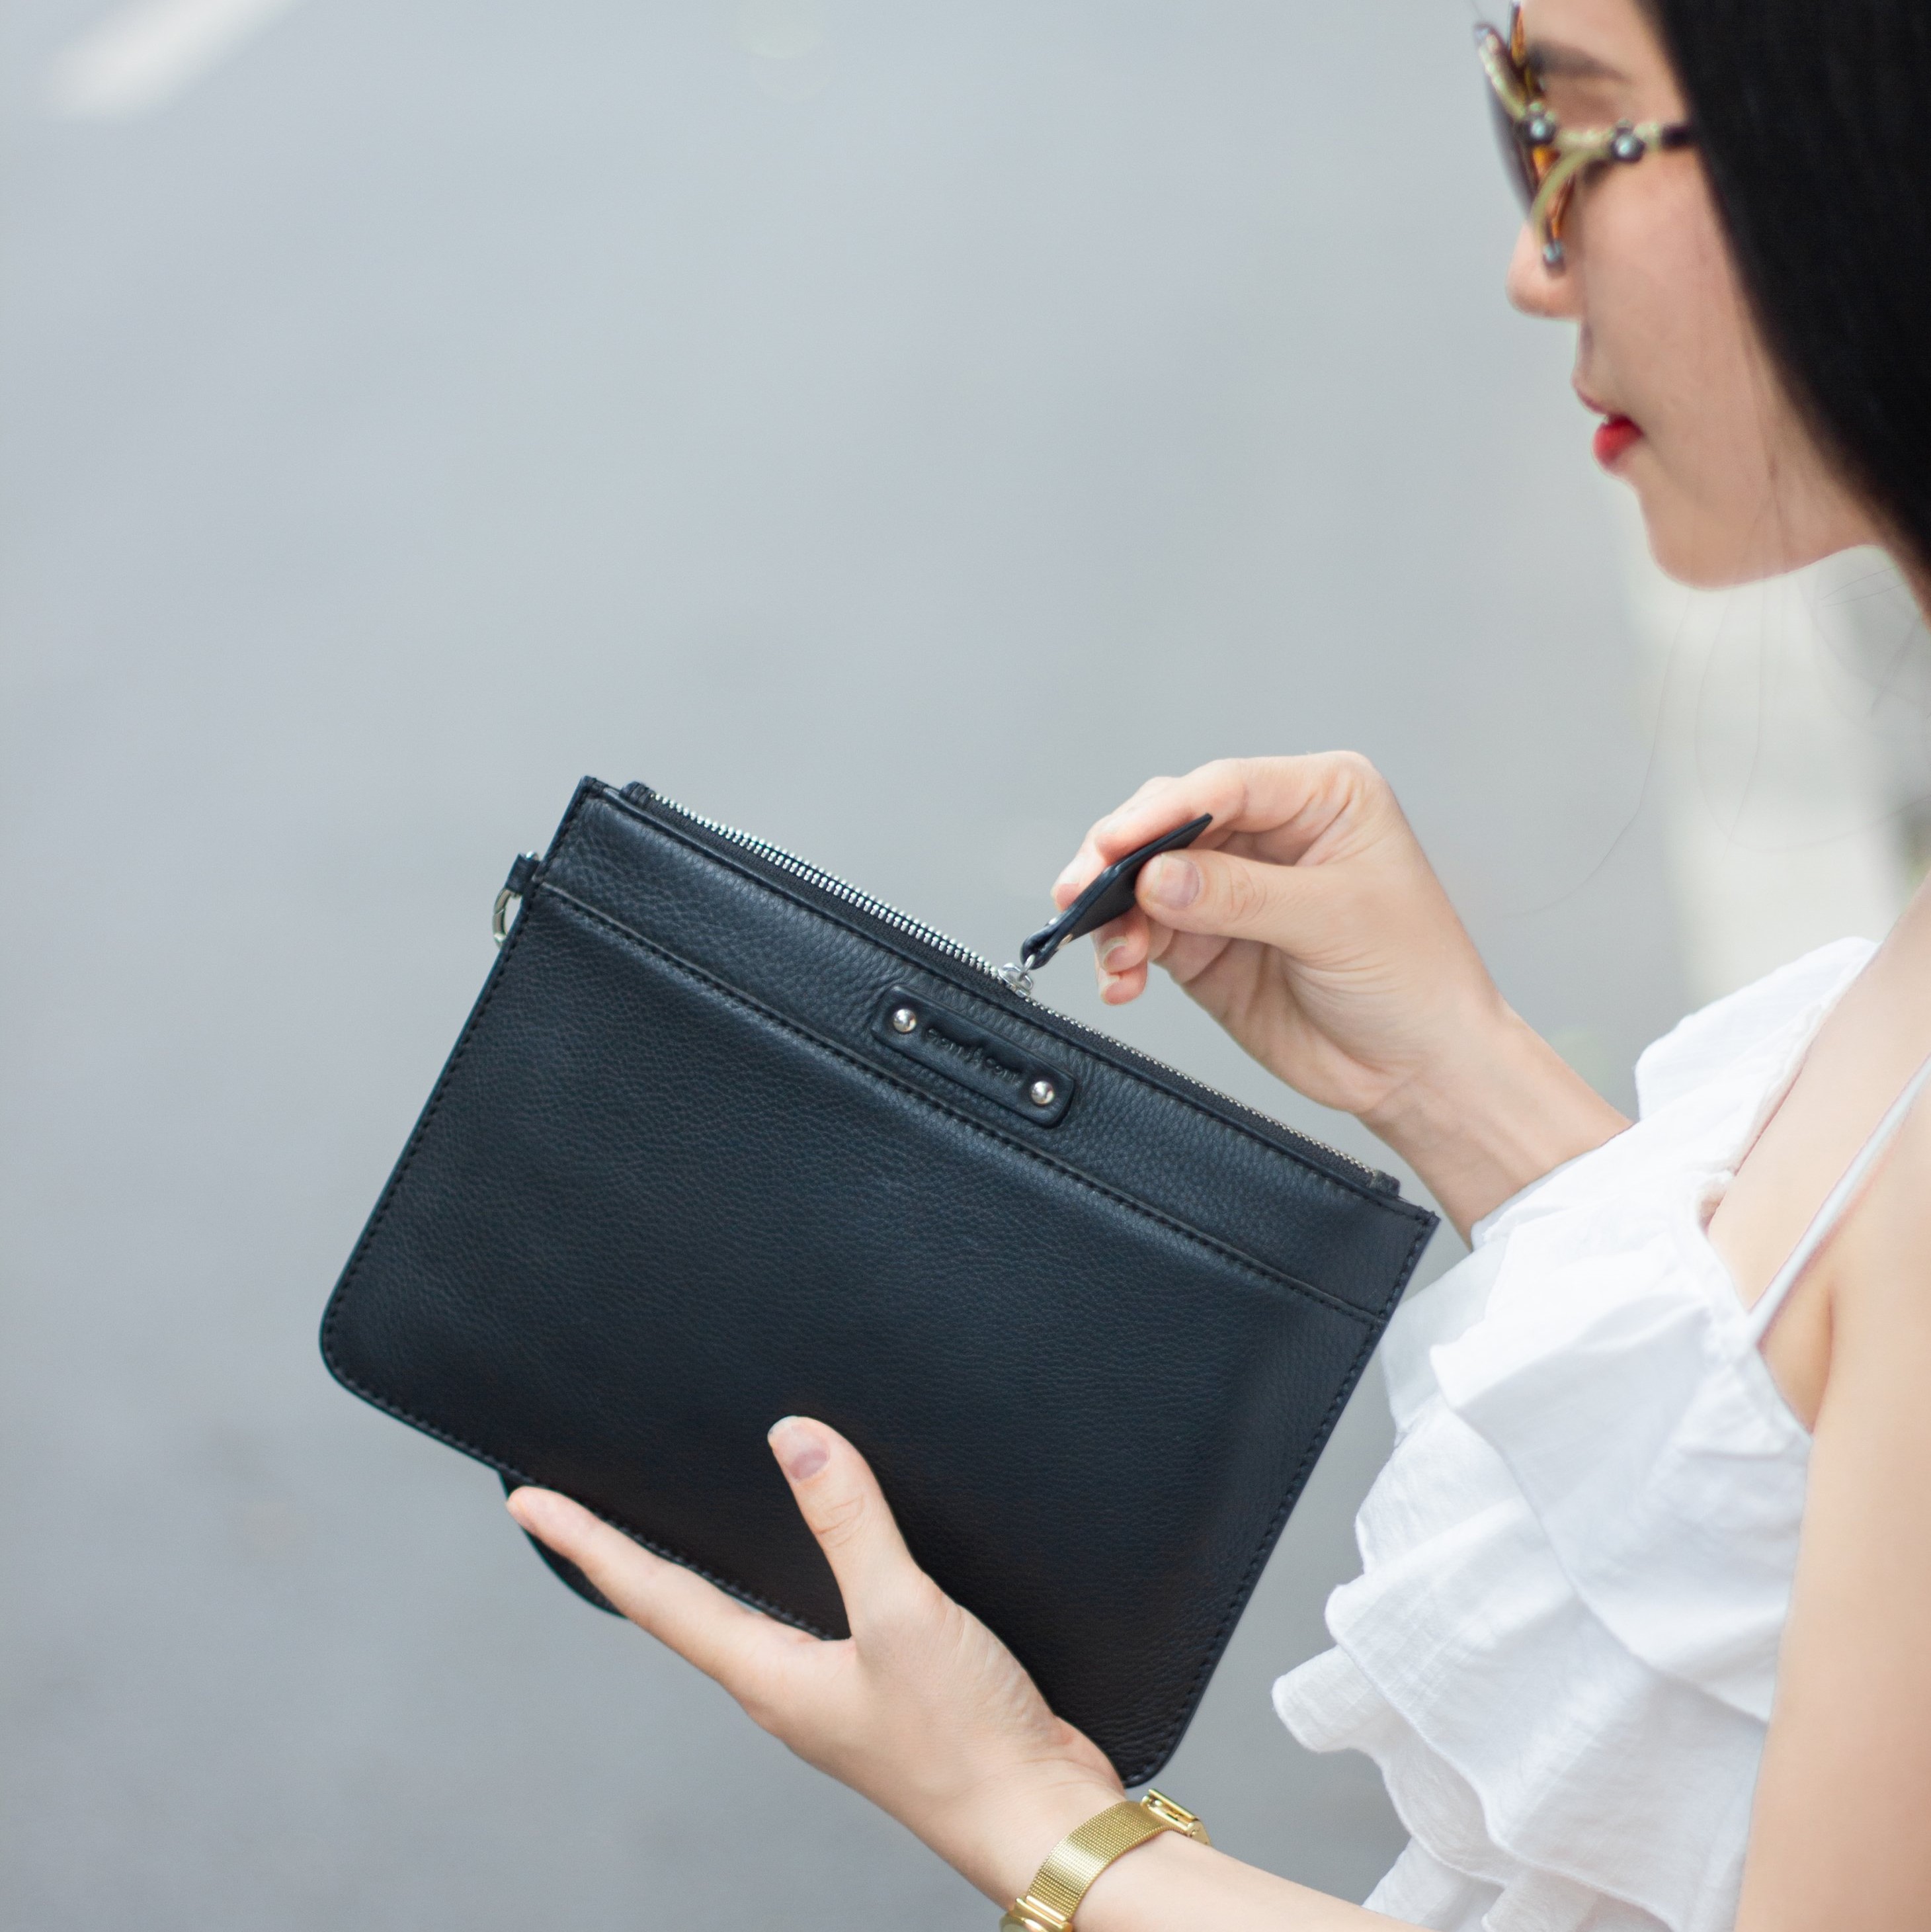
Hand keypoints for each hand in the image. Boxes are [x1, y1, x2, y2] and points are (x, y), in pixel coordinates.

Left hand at [506, 1419, 1122, 1905]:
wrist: (1041, 1819)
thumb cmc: (968, 1743)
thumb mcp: (905, 1616)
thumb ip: (851, 1524)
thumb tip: (795, 1438)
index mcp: (769, 1675)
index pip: (655, 1595)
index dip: (589, 1544)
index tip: (530, 1504)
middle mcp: (785, 1685)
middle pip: (683, 1607)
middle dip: (627, 1557)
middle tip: (580, 1509)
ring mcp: (831, 1691)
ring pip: (746, 1612)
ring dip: (701, 1567)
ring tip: (672, 1524)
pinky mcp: (884, 1686)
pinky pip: (814, 1614)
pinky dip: (790, 1572)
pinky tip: (815, 1556)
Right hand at [1056, 754, 1626, 1231]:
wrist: (1419, 1069)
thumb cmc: (1415, 979)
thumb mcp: (1334, 921)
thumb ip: (1240, 895)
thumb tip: (1157, 877)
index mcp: (1321, 797)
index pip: (1224, 786)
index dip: (1161, 812)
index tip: (1114, 843)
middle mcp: (1270, 833)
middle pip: (1169, 823)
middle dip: (1120, 857)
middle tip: (1084, 892)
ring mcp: (1232, 889)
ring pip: (1144, 878)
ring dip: (1115, 913)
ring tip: (1112, 951)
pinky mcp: (1207, 943)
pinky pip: (1145, 935)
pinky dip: (1123, 954)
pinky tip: (1122, 979)